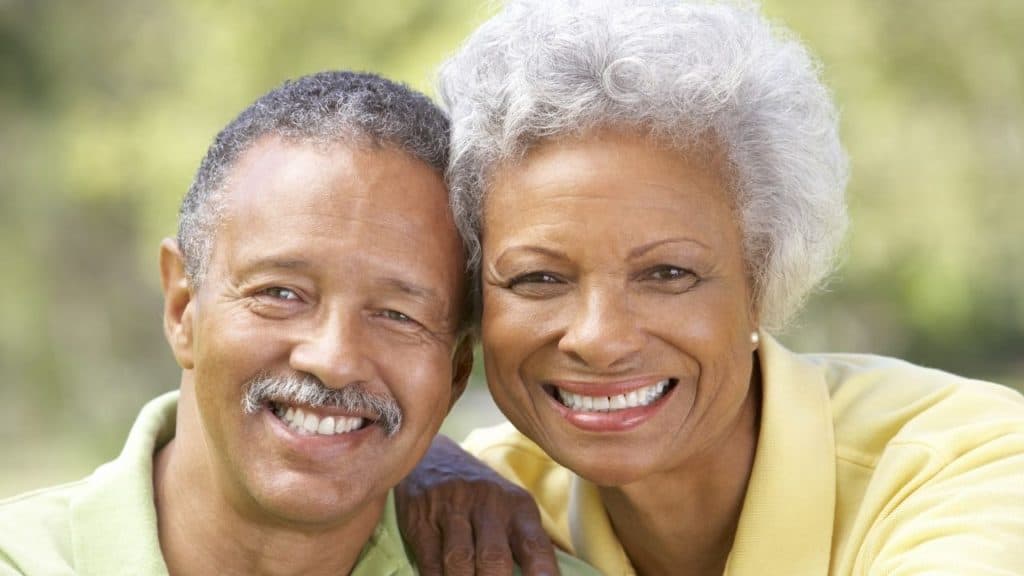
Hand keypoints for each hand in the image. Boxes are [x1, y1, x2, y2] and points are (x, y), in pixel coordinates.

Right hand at [396, 435, 558, 575]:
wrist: (433, 456)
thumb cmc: (481, 497)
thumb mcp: (511, 508)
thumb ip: (529, 544)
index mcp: (518, 506)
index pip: (536, 548)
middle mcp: (488, 503)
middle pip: (494, 559)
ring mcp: (452, 507)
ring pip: (460, 562)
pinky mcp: (420, 515)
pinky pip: (430, 560)